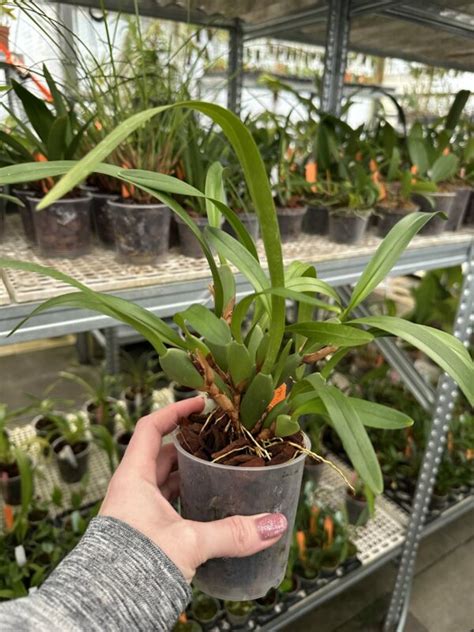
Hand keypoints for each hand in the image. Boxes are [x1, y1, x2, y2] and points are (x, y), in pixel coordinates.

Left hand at [100, 397, 287, 581]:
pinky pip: (168, 503)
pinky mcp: (144, 532)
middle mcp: (132, 490)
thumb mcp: (188, 543)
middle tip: (219, 440)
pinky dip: (187, 497)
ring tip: (220, 469)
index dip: (174, 411)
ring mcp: (136, 511)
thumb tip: (274, 524)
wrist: (104, 609)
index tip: (200, 403)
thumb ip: (232, 533)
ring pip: (166, 480)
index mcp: (133, 478)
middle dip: (191, 445)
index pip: (151, 428)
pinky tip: (207, 505)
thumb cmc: (134, 568)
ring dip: (190, 473)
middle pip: (163, 453)